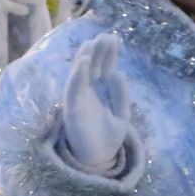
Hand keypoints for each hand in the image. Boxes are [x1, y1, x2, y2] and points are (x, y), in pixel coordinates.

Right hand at [60, 33, 130, 173]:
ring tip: (92, 42)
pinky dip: (77, 75)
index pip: (105, 68)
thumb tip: (119, 73)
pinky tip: (84, 62)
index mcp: (102, 92)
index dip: (109, 54)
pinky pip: (73, 88)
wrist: (98, 160)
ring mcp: (80, 98)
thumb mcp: (121, 115)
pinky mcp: (73, 108)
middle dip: (99, 51)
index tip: (114, 38)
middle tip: (106, 35)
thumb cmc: (108, 137)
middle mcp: (89, 92)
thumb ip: (121, 96)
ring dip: (85, 58)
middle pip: (93, 67)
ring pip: (81, 74)